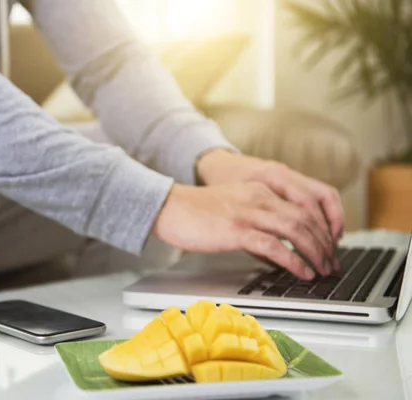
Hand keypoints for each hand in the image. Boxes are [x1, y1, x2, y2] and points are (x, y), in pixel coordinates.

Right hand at [196, 149, 342, 271]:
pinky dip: (293, 260)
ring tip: (322, 270)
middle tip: (331, 263)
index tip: (327, 247)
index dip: (321, 229)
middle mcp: (259, 198)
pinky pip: (275, 246)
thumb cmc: (194, 212)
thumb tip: (273, 249)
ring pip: (296, 230)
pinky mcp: (237, 230)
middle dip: (324, 244)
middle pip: (306, 218)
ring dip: (315, 252)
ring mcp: (248, 213)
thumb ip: (255, 221)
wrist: (169, 207)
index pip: (303, 207)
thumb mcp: (232, 208)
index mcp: (259, 191)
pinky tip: (301, 271)